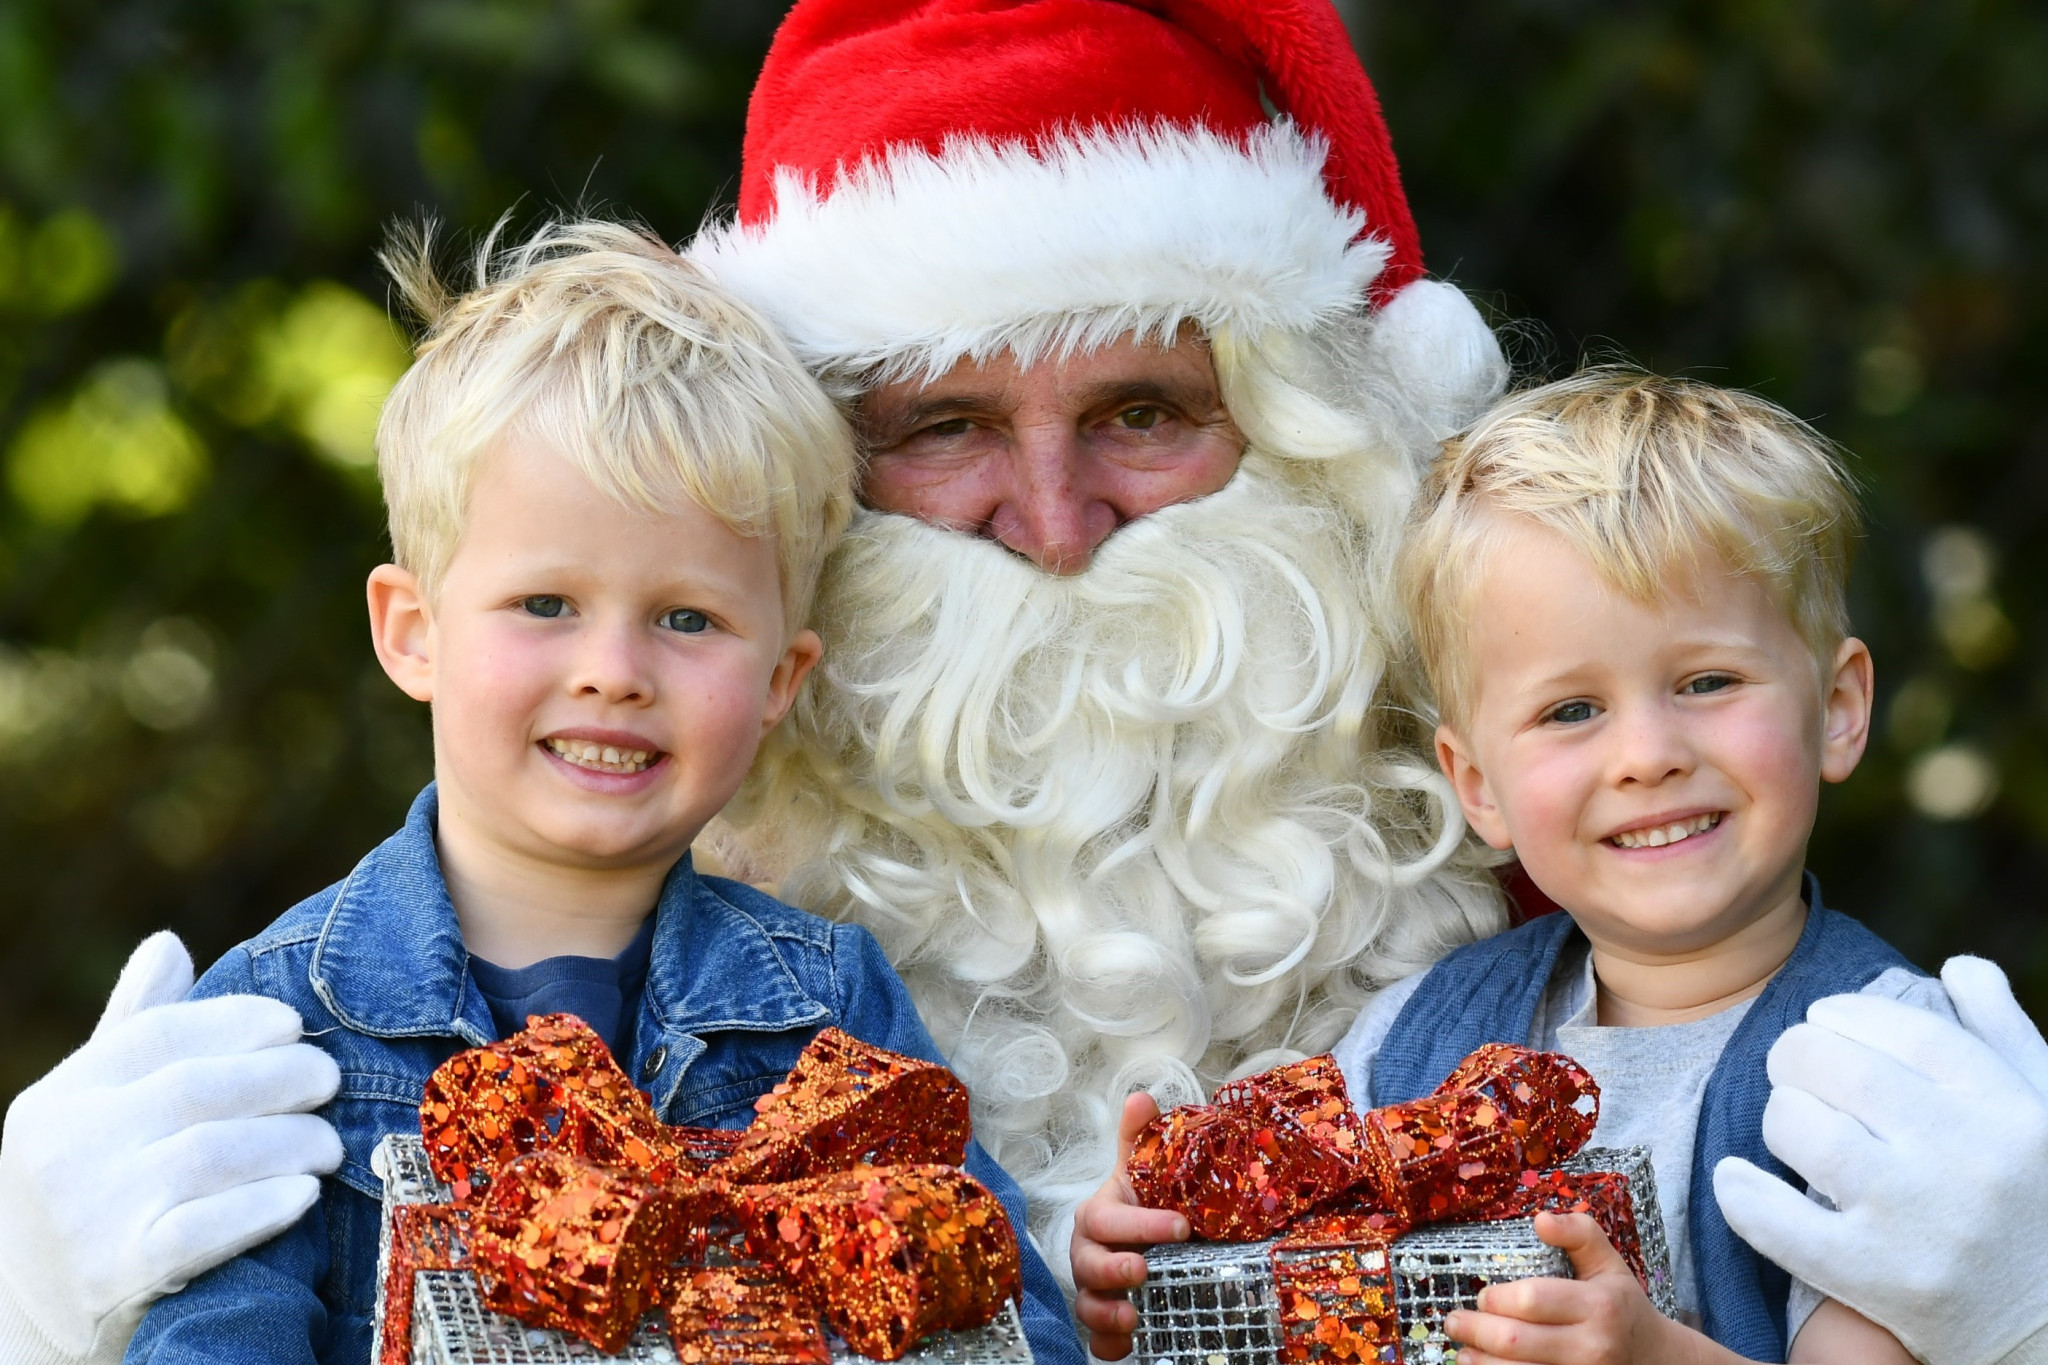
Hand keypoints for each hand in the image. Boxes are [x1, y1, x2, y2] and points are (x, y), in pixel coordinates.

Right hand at [0, 933, 343, 1364]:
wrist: (27, 1316)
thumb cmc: (83, 1190)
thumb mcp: (89, 1109)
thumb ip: (132, 1029)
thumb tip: (168, 943)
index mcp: (59, 1098)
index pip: (157, 1034)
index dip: (236, 1022)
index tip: (293, 1023)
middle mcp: (65, 1151)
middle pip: (194, 1090)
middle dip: (278, 1077)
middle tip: (330, 1078)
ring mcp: (88, 1216)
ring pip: (209, 1155)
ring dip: (288, 1141)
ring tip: (329, 1141)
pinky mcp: (118, 1275)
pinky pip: (203, 1229)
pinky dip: (263, 1205)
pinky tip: (304, 1192)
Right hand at [1070, 1092, 1187, 1360]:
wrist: (1144, 1242)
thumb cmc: (1143, 1204)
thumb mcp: (1143, 1172)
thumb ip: (1141, 1140)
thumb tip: (1140, 1097)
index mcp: (1098, 1216)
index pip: (1108, 1219)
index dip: (1139, 1224)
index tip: (1181, 1226)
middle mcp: (1089, 1253)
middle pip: (1088, 1265)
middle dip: (1113, 1270)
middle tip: (1144, 1271)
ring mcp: (1093, 1290)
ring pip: (1087, 1305)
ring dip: (1106, 1314)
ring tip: (1132, 1319)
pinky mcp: (1103, 1323)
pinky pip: (1097, 1342)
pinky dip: (1109, 1347)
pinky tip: (1129, 1347)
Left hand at [1444, 1212, 1686, 1363]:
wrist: (1658, 1360)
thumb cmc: (1623, 1306)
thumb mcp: (1610, 1263)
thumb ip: (1579, 1233)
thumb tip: (1540, 1219)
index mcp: (1601, 1306)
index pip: (1533, 1300)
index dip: (1498, 1298)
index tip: (1482, 1296)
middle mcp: (1594, 1347)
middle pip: (1516, 1341)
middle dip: (1476, 1330)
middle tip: (1454, 1322)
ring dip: (1481, 1364)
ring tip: (1463, 1351)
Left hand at [1714, 956, 2047, 1364]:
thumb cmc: (2040, 1202)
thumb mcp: (2045, 1111)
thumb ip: (2005, 1035)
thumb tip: (1958, 967)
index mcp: (2010, 1109)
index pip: (1905, 1030)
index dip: (1847, 1013)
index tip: (1825, 1019)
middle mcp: (1969, 1158)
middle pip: (1837, 1069)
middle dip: (1797, 1056)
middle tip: (1795, 1070)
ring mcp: (1921, 1222)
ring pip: (1803, 1131)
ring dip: (1780, 1118)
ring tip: (1793, 1128)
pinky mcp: (1879, 1281)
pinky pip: (1779, 1223)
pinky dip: (1742, 1194)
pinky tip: (1738, 1180)